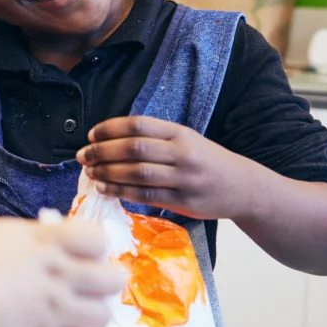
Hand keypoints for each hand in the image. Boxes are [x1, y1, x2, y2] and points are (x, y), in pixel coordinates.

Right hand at [0, 218, 122, 326]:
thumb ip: (19, 243)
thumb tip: (28, 247)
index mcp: (43, 241)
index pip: (95, 238)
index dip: (92, 246)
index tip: (77, 252)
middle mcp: (58, 274)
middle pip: (111, 279)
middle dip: (102, 283)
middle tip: (82, 287)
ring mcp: (54, 311)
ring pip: (101, 316)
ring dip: (89, 316)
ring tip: (70, 316)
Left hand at [76, 115, 262, 220]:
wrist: (243, 188)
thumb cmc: (208, 162)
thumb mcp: (188, 141)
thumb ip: (156, 140)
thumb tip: (111, 142)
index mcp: (181, 133)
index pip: (139, 125)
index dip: (110, 129)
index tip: (91, 135)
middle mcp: (183, 153)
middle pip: (134, 148)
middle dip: (102, 151)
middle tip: (83, 155)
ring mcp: (184, 178)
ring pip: (137, 173)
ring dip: (108, 172)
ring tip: (90, 172)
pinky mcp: (183, 201)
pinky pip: (146, 196)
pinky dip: (121, 191)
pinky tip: (105, 188)